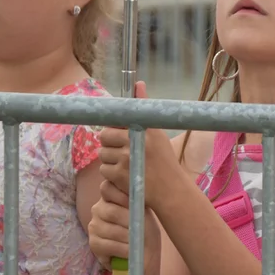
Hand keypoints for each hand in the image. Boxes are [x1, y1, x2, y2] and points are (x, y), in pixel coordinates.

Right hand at [88, 179, 162, 274]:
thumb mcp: (146, 213)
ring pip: (109, 229)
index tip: (136, 203)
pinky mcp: (93, 244)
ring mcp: (94, 226)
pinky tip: (131, 252)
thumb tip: (134, 193)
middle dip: (129, 221)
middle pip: (110, 211)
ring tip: (138, 242)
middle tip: (141, 229)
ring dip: (128, 237)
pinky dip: (123, 249)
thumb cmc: (147, 232)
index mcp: (111, 197)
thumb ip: (136, 201)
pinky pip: (107, 244)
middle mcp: (98, 209)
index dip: (121, 195)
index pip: (107, 187)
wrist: (145, 256)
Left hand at [97, 81, 182, 211]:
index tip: (116, 130)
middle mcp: (134, 142)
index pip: (116, 119)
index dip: (113, 125)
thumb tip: (138, 83)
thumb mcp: (157, 132)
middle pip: (104, 136)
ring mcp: (125, 159)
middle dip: (109, 143)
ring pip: (103, 154)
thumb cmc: (164, 159)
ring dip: (110, 159)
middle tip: (121, 149)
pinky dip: (111, 173)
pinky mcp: (119, 176)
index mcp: (143, 129)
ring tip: (126, 163)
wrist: (171, 190)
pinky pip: (104, 170)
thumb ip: (144, 109)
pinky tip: (124, 175)